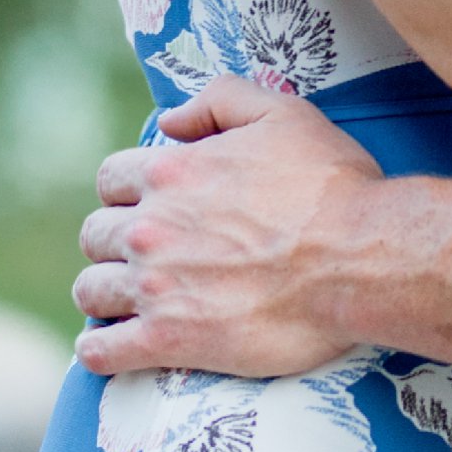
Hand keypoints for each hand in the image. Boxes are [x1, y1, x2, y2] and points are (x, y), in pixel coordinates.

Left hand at [72, 81, 382, 379]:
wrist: (359, 260)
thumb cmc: (331, 187)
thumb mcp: (283, 114)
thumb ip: (220, 100)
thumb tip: (169, 120)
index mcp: (170, 173)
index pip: (112, 178)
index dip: (128, 192)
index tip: (148, 207)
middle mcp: (150, 229)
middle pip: (95, 235)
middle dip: (114, 243)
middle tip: (145, 256)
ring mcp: (155, 287)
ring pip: (91, 291)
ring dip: (105, 294)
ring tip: (126, 303)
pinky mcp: (169, 340)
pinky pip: (101, 351)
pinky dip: (99, 350)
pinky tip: (112, 348)